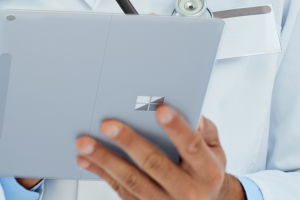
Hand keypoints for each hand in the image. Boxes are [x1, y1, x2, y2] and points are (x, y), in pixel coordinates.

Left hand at [75, 106, 244, 199]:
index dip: (176, 128)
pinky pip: (120, 190)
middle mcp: (188, 191)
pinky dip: (101, 173)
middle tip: (107, 124)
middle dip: (129, 142)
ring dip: (105, 160)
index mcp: (207, 172)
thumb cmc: (205, 170)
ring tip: (84, 143)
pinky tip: (85, 160)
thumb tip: (186, 108)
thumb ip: (203, 128)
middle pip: (155, 164)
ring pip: (131, 180)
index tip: (160, 109)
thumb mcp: (214, 149)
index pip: (191, 146)